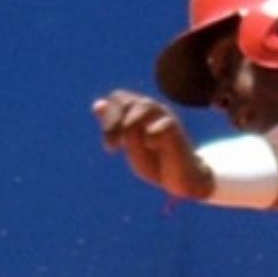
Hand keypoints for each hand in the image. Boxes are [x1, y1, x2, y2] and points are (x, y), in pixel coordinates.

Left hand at [91, 89, 213, 199]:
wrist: (179, 178)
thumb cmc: (154, 161)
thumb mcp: (129, 144)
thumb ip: (114, 125)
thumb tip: (97, 104)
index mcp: (139, 111)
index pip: (118, 97)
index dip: (108, 117)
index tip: (110, 146)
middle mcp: (152, 109)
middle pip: (126, 100)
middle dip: (113, 123)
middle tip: (113, 147)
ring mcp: (165, 116)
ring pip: (143, 106)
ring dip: (129, 127)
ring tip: (127, 146)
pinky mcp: (176, 128)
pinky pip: (160, 124)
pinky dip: (151, 137)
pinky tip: (151, 147)